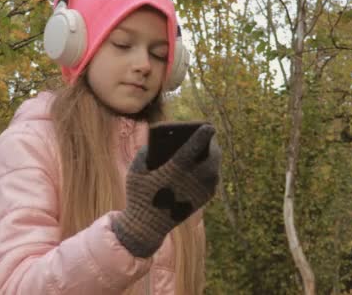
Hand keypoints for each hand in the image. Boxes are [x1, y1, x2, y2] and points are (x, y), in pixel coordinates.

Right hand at [111, 124, 221, 257]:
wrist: (147, 226)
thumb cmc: (140, 194)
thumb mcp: (136, 170)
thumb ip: (148, 151)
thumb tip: (163, 139)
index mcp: (174, 171)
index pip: (193, 149)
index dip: (201, 135)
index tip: (208, 126)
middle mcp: (191, 181)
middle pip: (210, 156)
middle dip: (210, 143)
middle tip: (209, 133)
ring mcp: (200, 191)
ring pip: (214, 168)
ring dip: (213, 154)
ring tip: (209, 144)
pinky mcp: (204, 199)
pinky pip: (214, 179)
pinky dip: (212, 168)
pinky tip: (207, 160)